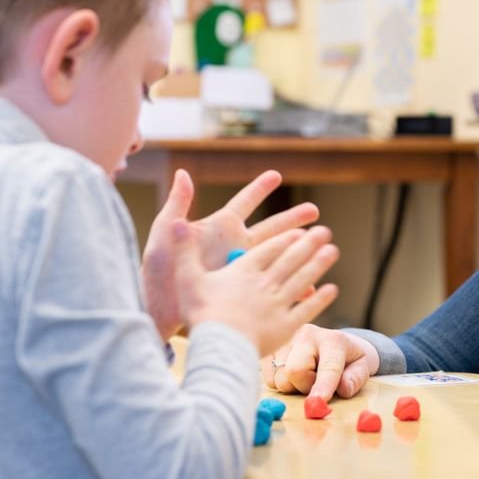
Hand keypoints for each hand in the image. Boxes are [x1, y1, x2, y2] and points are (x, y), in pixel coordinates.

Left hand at [142, 169, 318, 338]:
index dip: (259, 189)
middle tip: (314, 211)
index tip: (276, 175)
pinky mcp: (242, 288)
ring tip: (320, 244)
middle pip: (270, 227)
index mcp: (218, 228)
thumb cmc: (158, 269)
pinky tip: (309, 286)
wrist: (159, 306)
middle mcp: (234, 244)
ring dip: (298, 249)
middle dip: (293, 218)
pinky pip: (271, 285)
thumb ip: (177, 204)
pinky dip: (291, 286)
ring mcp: (241, 266)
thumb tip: (182, 172)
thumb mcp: (164, 232)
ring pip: (276, 254)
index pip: (243, 203)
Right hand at [173, 221, 339, 355]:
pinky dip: (319, 298)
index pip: (268, 250)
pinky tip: (331, 289)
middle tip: (325, 232)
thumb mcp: (186, 277)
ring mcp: (278, 304)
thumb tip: (176, 224)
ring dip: (319, 264)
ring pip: (302, 279)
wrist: (219, 345)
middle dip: (309, 244)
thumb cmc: (200, 312)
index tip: (298, 231)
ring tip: (333, 251)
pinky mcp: (286, 327)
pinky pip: (307, 309)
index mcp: (243, 270)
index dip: (284, 239)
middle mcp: (264, 283)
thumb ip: (183, 250)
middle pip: (290, 260)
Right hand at [264, 324, 378, 399]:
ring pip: (279, 378)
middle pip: (295, 371)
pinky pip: (268, 378)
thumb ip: (355, 379)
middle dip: (305, 387)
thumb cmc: (347, 359)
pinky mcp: (270, 347)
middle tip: (315, 383)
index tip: (318, 401)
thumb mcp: (361, 368)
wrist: (332, 341)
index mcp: (332, 340)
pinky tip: (292, 374)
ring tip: (305, 376)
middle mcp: (306, 334)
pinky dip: (280, 383)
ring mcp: (285, 339)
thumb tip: (342, 389)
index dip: (323, 386)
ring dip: (293, 386)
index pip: (328, 366)